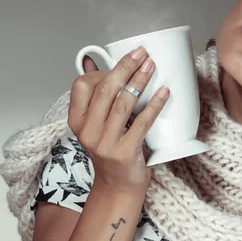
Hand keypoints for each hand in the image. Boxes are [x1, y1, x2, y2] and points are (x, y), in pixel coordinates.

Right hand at [67, 47, 169, 195]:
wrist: (118, 187)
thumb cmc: (110, 151)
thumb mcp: (96, 123)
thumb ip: (95, 95)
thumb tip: (92, 63)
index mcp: (77, 121)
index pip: (81, 86)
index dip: (102, 71)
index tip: (123, 62)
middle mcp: (88, 131)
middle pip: (105, 90)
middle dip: (125, 67)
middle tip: (142, 53)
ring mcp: (106, 143)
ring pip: (123, 103)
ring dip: (139, 81)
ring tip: (151, 66)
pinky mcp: (125, 152)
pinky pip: (142, 122)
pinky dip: (154, 104)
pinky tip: (163, 91)